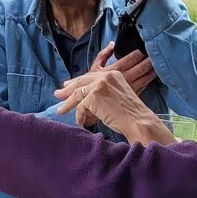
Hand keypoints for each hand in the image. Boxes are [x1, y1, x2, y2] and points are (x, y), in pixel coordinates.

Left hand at [55, 68, 173, 143]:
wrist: (138, 121)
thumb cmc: (130, 114)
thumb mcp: (117, 97)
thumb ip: (102, 93)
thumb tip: (84, 98)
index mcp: (113, 74)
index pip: (90, 77)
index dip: (77, 82)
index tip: (68, 86)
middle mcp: (106, 76)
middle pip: (81, 82)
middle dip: (68, 90)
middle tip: (58, 95)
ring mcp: (99, 85)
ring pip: (78, 94)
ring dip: (68, 104)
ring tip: (61, 111)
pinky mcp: (94, 96)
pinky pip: (81, 107)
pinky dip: (79, 116)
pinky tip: (81, 123)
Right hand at [91, 39, 156, 97]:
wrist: (91, 102)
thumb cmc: (92, 84)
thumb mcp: (95, 67)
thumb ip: (104, 54)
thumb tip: (112, 44)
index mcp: (115, 70)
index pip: (130, 59)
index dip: (139, 53)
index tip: (144, 47)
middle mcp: (124, 79)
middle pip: (141, 68)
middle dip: (149, 60)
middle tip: (157, 53)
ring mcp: (129, 88)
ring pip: (145, 78)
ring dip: (152, 70)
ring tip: (159, 63)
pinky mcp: (132, 95)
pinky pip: (144, 86)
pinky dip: (149, 80)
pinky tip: (153, 75)